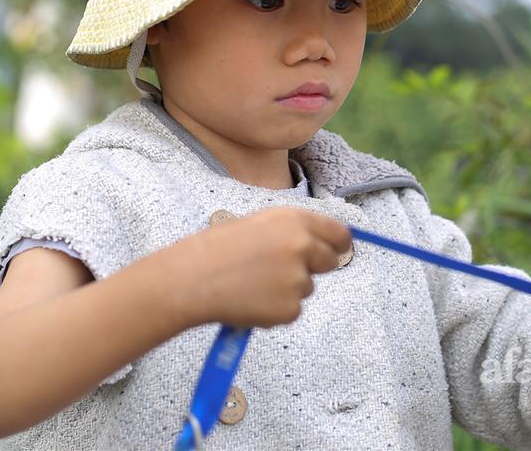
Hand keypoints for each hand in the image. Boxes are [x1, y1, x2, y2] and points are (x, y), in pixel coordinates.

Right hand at [158, 207, 351, 329]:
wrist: (191, 279)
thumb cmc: (217, 249)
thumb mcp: (258, 224)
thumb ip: (291, 231)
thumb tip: (318, 243)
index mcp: (294, 220)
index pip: (338, 232)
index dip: (339, 243)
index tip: (337, 250)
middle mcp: (302, 247)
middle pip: (330, 261)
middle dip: (313, 267)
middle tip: (281, 271)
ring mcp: (297, 279)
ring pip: (307, 287)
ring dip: (288, 289)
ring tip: (252, 283)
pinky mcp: (289, 309)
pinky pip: (292, 310)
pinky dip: (275, 310)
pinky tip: (250, 300)